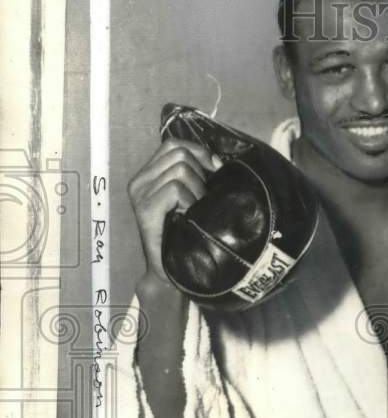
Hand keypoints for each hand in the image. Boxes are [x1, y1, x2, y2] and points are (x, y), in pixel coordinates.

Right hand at [128, 139, 220, 286]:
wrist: (169, 272)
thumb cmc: (183, 237)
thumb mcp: (188, 199)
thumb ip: (192, 177)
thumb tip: (219, 161)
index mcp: (147, 175)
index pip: (174, 145)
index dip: (199, 152)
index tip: (216, 170)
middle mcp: (139, 181)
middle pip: (179, 153)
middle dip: (200, 172)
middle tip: (203, 198)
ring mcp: (139, 194)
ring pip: (180, 169)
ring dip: (197, 190)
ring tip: (195, 210)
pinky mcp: (145, 208)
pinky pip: (175, 188)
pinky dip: (190, 200)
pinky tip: (188, 216)